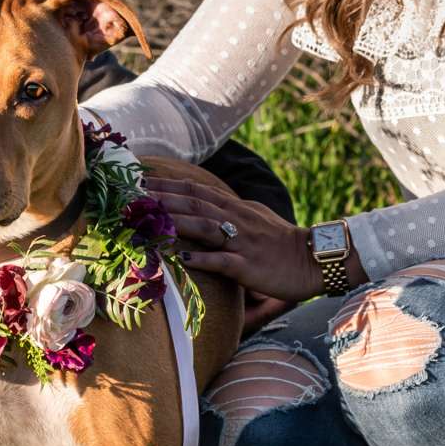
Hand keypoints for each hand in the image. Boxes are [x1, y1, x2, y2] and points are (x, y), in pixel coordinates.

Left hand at [150, 175, 344, 306]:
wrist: (315, 259)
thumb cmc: (282, 242)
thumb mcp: (254, 218)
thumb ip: (228, 211)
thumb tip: (203, 206)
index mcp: (235, 208)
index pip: (195, 190)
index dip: (166, 184)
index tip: (138, 180)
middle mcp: (236, 219)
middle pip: (193, 203)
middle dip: (161, 198)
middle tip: (130, 195)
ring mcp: (242, 242)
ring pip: (205, 227)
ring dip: (175, 222)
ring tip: (148, 221)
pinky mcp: (249, 266)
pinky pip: (223, 261)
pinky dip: (203, 258)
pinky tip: (183, 259)